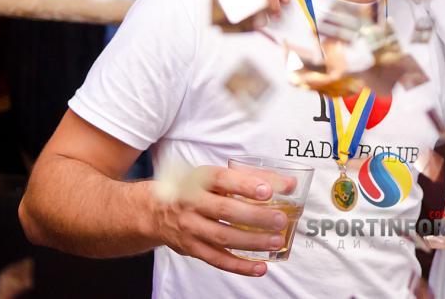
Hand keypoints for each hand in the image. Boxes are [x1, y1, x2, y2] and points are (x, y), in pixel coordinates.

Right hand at [151, 165, 295, 276]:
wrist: (155, 211)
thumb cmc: (195, 189)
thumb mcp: (216, 177)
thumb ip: (252, 177)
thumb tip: (289, 184)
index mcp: (200, 179)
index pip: (223, 180)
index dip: (246, 185)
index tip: (268, 191)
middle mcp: (192, 203)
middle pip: (225, 211)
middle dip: (255, 217)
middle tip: (280, 220)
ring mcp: (190, 228)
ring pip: (223, 237)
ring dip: (252, 242)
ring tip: (276, 241)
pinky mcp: (192, 248)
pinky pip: (217, 260)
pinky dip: (240, 266)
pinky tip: (260, 267)